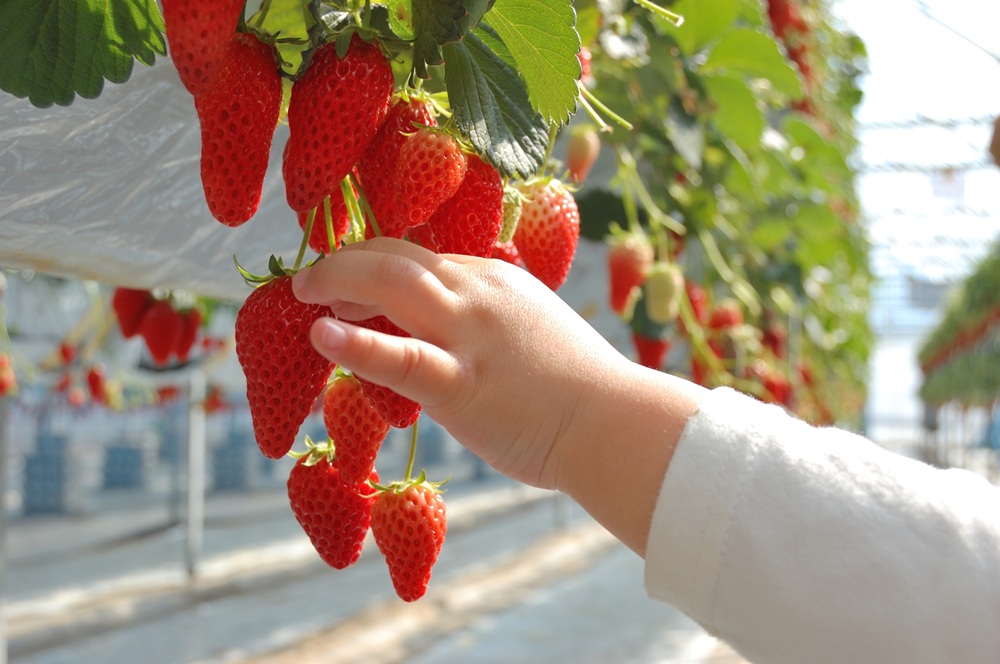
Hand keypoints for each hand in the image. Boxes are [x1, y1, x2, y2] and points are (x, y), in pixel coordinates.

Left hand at [291, 237, 631, 488]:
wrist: (614, 424)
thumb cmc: (580, 385)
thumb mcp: (532, 325)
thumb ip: (490, 316)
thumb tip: (452, 322)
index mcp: (493, 279)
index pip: (417, 254)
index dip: (372, 259)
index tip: (348, 277)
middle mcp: (477, 294)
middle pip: (395, 255)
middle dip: (344, 261)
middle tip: (310, 282)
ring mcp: (468, 337)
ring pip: (390, 285)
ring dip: (337, 281)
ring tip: (304, 298)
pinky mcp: (462, 385)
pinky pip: (401, 357)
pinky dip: (355, 343)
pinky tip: (322, 335)